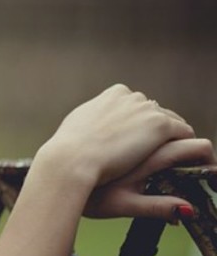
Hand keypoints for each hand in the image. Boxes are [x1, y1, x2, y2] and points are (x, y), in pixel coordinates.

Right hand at [39, 85, 206, 217]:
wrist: (72, 159)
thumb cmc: (69, 148)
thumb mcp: (79, 124)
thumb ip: (95, 118)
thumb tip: (96, 124)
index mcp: (113, 94)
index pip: (137, 105)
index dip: (139, 124)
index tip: (137, 141)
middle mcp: (132, 96)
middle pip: (155, 112)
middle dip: (156, 130)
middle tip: (156, 153)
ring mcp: (147, 109)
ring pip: (172, 122)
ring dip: (172, 139)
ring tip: (172, 158)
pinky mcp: (160, 126)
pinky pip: (184, 133)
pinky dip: (186, 146)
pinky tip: (181, 161)